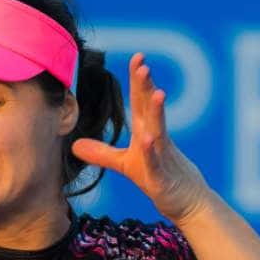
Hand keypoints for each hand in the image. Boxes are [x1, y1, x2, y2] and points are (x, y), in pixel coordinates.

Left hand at [70, 52, 211, 224]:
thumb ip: (102, 154)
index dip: (137, 80)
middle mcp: (155, 140)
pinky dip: (152, 152)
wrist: (185, 203)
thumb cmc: (159, 179)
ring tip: (156, 92)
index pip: (140, 102)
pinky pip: (156, 163)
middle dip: (146, 87)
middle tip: (143, 64)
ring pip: (158, 131)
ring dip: (156, 112)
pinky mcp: (161, 178)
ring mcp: (161, 158)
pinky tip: (148, 140)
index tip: (137, 56)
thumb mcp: (126, 165)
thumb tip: (74, 145)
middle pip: (149, 109)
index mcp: (146, 133)